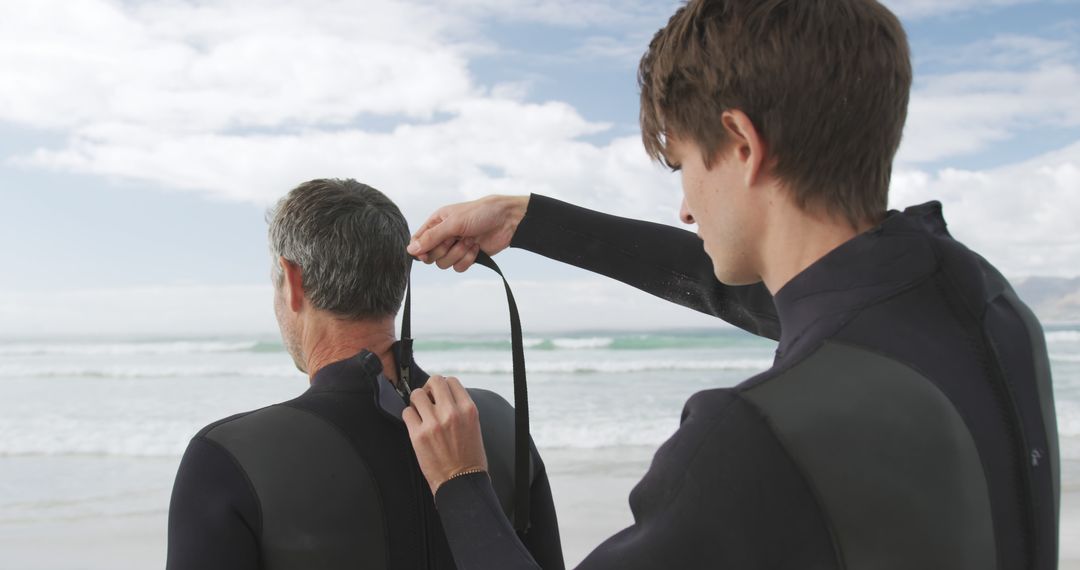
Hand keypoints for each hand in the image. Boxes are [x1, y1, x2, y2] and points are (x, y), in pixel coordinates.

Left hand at [402, 375, 488, 494]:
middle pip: (434, 381)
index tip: (439, 394)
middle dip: (429, 388)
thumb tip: (444, 397)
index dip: (443, 386)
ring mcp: (434, 423)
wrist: (461, 482)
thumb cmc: (469, 457)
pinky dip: (409, 416)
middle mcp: (451, 413)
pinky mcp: (418, 435)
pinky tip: (416, 425)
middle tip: (428, 399)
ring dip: (417, 402)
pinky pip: (407, 413)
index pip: (451, 381)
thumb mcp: (474, 426)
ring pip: (417, 394)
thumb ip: (460, 408)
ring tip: (421, 413)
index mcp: (468, 409)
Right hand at [407, 195, 528, 271]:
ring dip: (458, 254)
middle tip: (454, 240)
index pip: (418, 241)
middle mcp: (444, 236)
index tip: (425, 254)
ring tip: (470, 241)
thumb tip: (411, 250)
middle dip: (443, 250)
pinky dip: (467, 259)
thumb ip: (432, 237)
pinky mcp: (467, 257)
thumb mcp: (453, 223)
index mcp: (436, 223)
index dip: (420, 250)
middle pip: (430, 256)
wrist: (507, 220)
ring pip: (444, 264)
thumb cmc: (480, 213)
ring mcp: (455, 247)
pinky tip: (476, 247)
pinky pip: (458, 268)